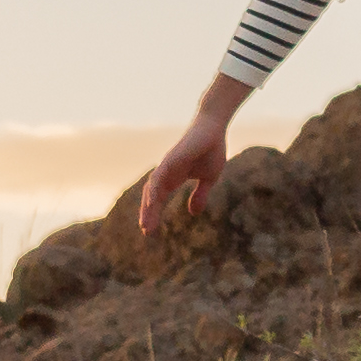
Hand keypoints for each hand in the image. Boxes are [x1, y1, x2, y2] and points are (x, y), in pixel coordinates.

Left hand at [133, 107, 230, 238]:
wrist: (214, 128)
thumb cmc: (211, 150)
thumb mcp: (209, 178)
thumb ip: (200, 194)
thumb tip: (193, 213)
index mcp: (174, 178)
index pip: (159, 199)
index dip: (154, 214)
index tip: (150, 231)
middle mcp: (166, 173)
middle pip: (151, 196)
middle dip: (148, 214)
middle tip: (146, 232)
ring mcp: (167, 165)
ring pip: (151, 188)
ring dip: (148, 207)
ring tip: (145, 223)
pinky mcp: (171, 159)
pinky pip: (158, 177)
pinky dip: (153, 190)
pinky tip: (152, 203)